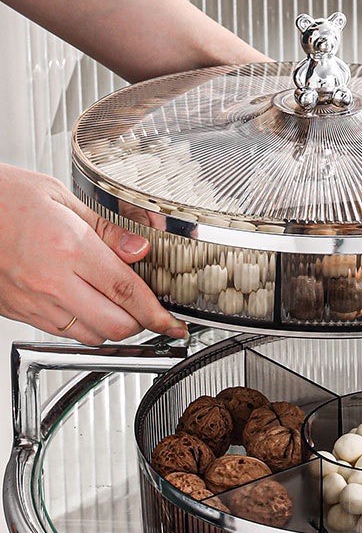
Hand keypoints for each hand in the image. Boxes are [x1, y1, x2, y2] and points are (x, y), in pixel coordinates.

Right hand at [0, 164, 187, 344]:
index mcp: (69, 247)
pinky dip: (83, 328)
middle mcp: (51, 280)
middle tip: (148, 311)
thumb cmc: (2, 196)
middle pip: (115, 324)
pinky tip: (86, 307)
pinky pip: (61, 333)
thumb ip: (105, 227)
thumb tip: (139, 249)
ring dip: (111, 327)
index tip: (173, 324)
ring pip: (90, 336)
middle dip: (140, 323)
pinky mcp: (18, 310)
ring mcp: (33, 300)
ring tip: (116, 307)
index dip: (157, 313)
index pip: (127, 291)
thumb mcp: (59, 196)